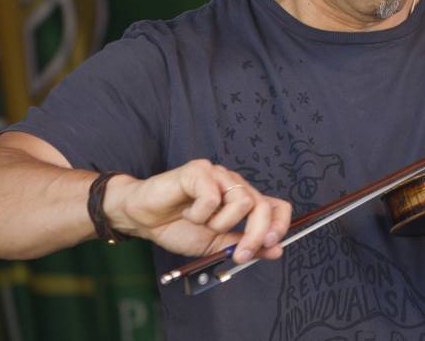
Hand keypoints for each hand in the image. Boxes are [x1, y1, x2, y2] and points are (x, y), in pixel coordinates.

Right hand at [106, 159, 291, 263]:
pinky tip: (187, 211)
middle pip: (263, 206)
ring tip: (200, 222)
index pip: (277, 206)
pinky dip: (199, 214)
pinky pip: (212, 197)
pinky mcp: (199, 170)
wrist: (143, 218)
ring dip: (219, 223)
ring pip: (242, 201)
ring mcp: (219, 174)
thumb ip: (245, 245)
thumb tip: (277, 251)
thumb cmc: (178, 227)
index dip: (280, 225)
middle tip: (239, 254)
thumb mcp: (216, 244)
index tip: (270, 246)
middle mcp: (235, 184)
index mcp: (243, 200)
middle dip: (255, 235)